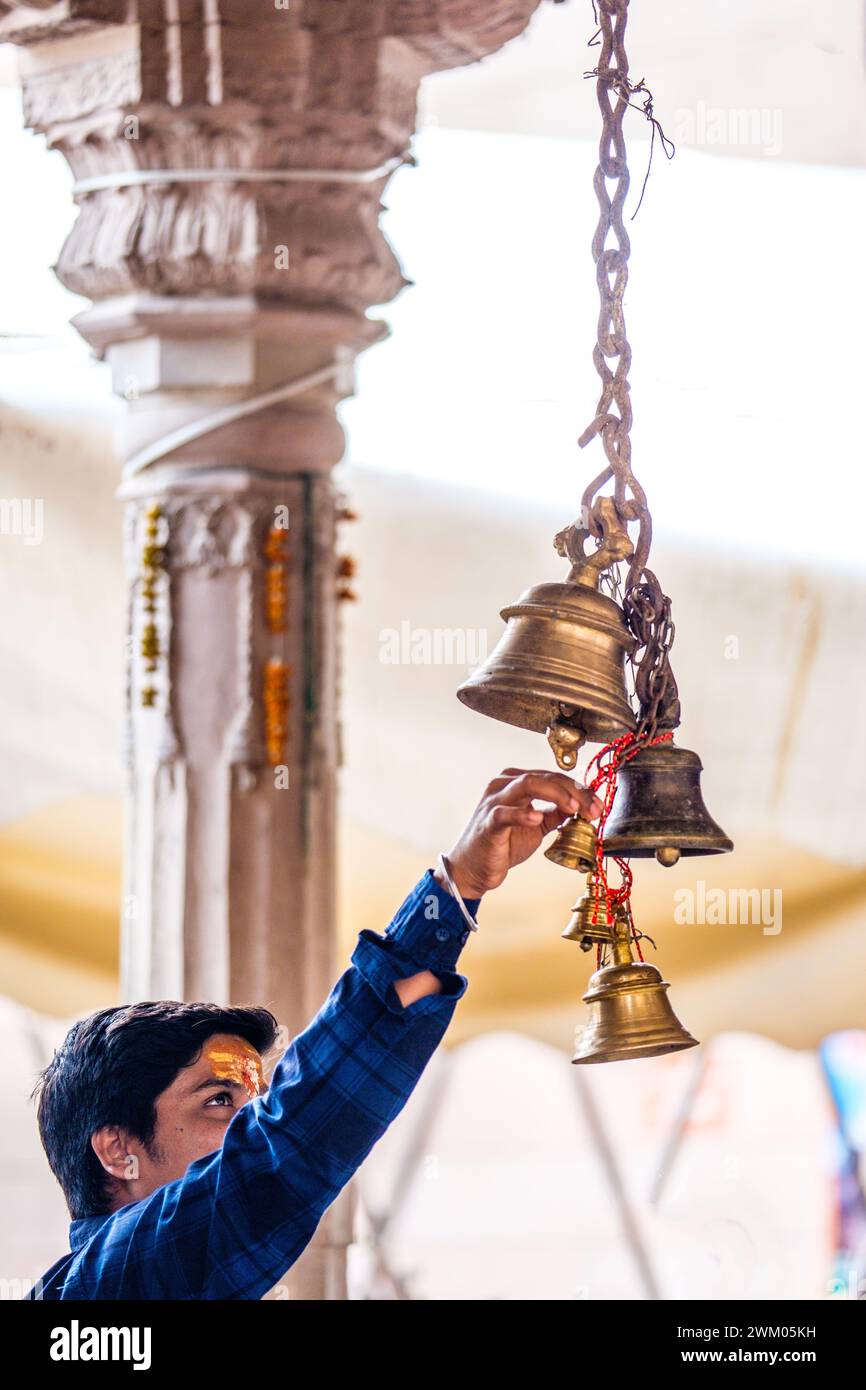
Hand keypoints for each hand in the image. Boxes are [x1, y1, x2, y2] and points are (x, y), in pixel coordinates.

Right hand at [436, 768, 603, 899]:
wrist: (473, 869)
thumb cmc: (503, 845)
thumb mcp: (536, 827)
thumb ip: (555, 814)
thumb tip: (579, 805)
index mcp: (517, 782)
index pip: (554, 778)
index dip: (580, 790)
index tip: (598, 807)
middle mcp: (505, 784)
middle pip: (546, 777)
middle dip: (575, 792)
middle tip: (593, 810)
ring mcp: (494, 801)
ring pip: (528, 784)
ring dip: (556, 794)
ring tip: (574, 808)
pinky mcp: (488, 821)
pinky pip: (505, 813)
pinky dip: (523, 814)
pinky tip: (537, 818)